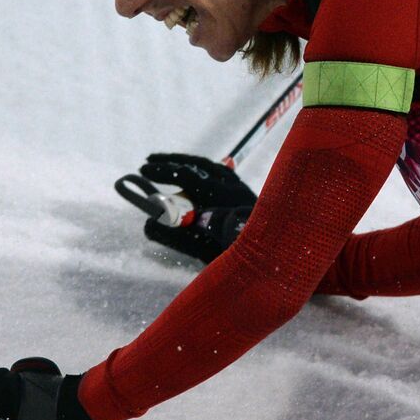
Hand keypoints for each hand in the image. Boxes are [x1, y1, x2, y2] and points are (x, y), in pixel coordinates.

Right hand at [124, 154, 255, 263]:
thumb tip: (149, 224)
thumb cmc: (240, 256)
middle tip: (148, 162)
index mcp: (222, 196)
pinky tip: (194, 177)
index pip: (187, 176)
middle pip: (199, 166)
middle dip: (172, 162)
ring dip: (189, 165)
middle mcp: (234, 187)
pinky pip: (223, 175)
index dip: (163, 172)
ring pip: (212, 168)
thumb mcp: (204, 250)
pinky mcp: (247, 194)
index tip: (143, 170)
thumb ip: (175, 237)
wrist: (276, 258)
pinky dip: (204, 172)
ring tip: (168, 165)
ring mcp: (242, 188)